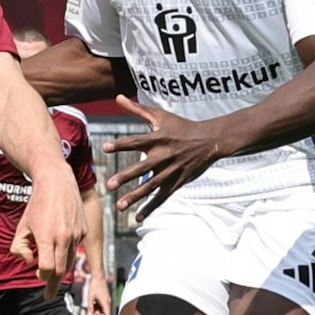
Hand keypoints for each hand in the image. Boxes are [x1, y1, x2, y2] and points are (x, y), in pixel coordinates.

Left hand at [19, 178, 85, 298]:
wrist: (57, 182)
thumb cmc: (36, 204)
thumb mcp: (22, 226)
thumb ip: (19, 247)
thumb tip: (29, 262)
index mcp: (47, 236)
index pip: (47, 269)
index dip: (42, 277)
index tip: (38, 275)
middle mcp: (64, 237)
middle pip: (61, 270)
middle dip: (53, 285)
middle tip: (48, 295)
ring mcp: (76, 234)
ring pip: (70, 262)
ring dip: (62, 274)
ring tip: (54, 283)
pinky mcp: (84, 230)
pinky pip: (75, 249)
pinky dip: (67, 256)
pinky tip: (60, 256)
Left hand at [86, 274, 112, 314]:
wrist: (98, 276)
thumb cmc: (95, 285)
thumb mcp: (90, 297)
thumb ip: (90, 307)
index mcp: (105, 302)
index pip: (107, 314)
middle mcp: (107, 301)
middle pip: (105, 313)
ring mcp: (106, 299)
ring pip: (103, 309)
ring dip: (98, 311)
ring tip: (92, 310)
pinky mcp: (105, 297)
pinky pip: (102, 305)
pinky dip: (98, 307)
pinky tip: (93, 305)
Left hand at [102, 95, 225, 221]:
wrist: (210, 141)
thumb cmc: (181, 127)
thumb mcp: (160, 116)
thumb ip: (137, 109)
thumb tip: (118, 97)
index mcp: (158, 139)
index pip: (136, 142)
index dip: (120, 144)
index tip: (105, 148)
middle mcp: (164, 156)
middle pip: (142, 168)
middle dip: (126, 177)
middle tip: (110, 185)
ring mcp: (171, 171)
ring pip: (151, 186)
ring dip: (135, 197)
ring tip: (120, 206)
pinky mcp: (177, 182)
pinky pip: (162, 197)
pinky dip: (151, 208)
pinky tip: (138, 217)